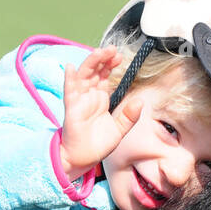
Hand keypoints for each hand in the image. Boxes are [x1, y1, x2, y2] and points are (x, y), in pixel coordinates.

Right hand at [58, 47, 142, 178]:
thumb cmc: (98, 145)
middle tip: (113, 49)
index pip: (105, 76)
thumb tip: (140, 102)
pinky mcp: (71, 109)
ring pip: (83, 76)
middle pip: (94, 71)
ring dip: (91, 63)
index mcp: (100, 98)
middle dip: (103, 59)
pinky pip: (69, 91)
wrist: (83, 160)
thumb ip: (129, 117)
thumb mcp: (119, 130)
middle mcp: (89, 96)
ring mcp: (79, 100)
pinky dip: (69, 79)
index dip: (110, 64)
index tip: (120, 56)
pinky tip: (71, 68)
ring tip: (100, 52)